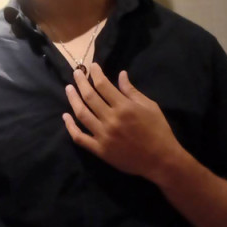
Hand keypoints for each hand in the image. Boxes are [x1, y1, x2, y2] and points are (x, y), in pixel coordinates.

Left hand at [62, 62, 183, 181]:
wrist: (161, 160)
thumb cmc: (158, 130)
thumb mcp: (149, 106)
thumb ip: (132, 91)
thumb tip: (121, 74)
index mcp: (124, 107)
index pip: (103, 85)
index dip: (95, 73)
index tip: (92, 66)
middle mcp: (111, 119)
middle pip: (89, 96)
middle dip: (81, 82)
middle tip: (76, 73)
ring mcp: (103, 135)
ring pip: (81, 114)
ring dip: (73, 99)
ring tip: (68, 89)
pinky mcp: (99, 150)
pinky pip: (80, 137)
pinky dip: (70, 127)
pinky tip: (65, 117)